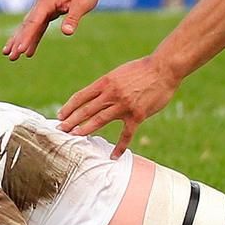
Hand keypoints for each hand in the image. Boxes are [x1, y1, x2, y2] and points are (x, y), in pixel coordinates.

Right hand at [2, 0, 103, 59]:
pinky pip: (38, 27)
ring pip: (29, 27)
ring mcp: (44, 8)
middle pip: (26, 25)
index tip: (20, 50)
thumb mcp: (82, 4)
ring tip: (10, 55)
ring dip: (20, 40)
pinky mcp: (49, 11)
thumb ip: (73, 18)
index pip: (33, 22)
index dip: (26, 37)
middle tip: (9, 55)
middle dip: (17, 41)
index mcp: (46, 1)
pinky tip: (29, 50)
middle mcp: (41, 4)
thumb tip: (66, 32)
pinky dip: (32, 37)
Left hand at [56, 55, 177, 157]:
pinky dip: (119, 146)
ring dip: (85, 130)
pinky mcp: (137, 115)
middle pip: (86, 110)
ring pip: (99, 120)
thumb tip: (96, 97)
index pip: (81, 96)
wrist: (163, 69)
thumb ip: (107, 86)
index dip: (69, 107)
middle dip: (71, 120)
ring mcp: (124, 105)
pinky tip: (113, 156)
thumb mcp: (118, 74)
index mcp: (105, 82)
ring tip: (75, 137)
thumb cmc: (141, 70)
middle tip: (60, 129)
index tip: (60, 114)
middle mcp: (111, 94)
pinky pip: (126, 135)